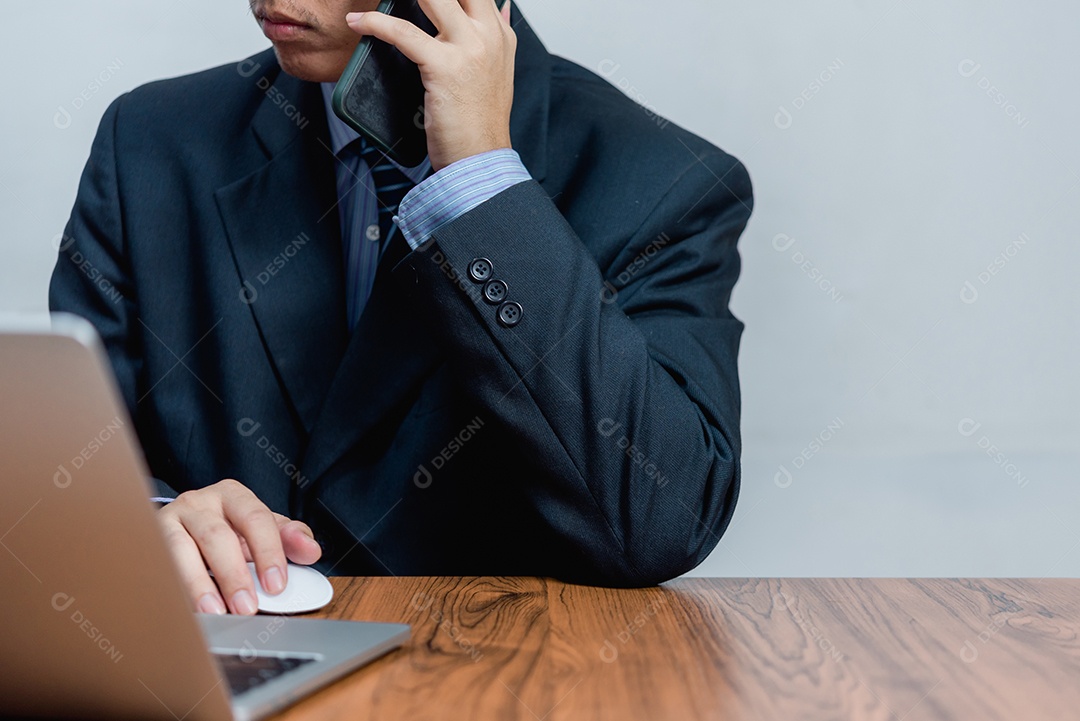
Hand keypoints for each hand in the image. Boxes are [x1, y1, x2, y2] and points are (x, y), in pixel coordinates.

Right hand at [157, 479, 321, 614]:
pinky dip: (171, 587)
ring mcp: (168, 520)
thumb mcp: (262, 530)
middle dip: (233, 575)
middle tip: (248, 608)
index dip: (269, 552)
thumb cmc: (229, 529)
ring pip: (179, 550)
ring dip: (198, 584)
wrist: (183, 525)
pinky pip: (157, 565)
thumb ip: (290, 538)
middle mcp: (198, 502)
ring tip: (215, 612)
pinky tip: (184, 608)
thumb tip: (312, 550)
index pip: (255, 518)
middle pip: (216, 536)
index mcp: (232, 495)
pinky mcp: (146, 541)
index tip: (276, 585)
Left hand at [346, 0, 516, 171]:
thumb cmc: (481, 123)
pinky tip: (360, 24)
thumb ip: (495, 35)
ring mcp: (468, 49)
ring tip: (373, 4)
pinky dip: (376, 24)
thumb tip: (499, 8)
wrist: (480, 158)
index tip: (424, 0)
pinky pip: (404, 33)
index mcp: (499, 35)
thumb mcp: (499, 70)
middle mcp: (488, 36)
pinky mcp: (444, 67)